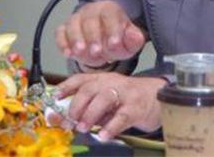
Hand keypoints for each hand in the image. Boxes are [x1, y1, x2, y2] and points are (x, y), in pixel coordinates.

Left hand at [49, 73, 166, 141]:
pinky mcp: (137, 107)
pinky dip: (111, 126)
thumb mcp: (106, 101)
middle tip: (70, 120)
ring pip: (105, 98)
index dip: (66, 87)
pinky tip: (103, 135)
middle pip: (90, 88)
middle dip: (76, 105)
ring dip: (90, 114)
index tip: (54, 97)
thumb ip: (86, 109)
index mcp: (102, 79)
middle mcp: (113, 82)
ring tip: (83, 128)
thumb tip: (60, 120)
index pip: (81, 79)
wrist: (158, 97)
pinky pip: (122, 116)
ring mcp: (126, 93)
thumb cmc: (128, 100)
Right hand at [55, 0, 145, 67]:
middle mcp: (91, 11)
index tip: (114, 44)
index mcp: (110, 9)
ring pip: (73, 25)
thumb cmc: (116, 38)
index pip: (110, 15)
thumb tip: (134, 36)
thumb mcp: (131, 40)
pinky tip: (67, 53)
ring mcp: (76, 19)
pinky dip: (62, 43)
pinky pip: (60, 33)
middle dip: (93, 38)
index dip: (112, 29)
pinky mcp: (65, 29)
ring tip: (80, 52)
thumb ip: (134, 39)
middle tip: (97, 52)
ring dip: (76, 40)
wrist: (103, 38)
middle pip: (90, 21)